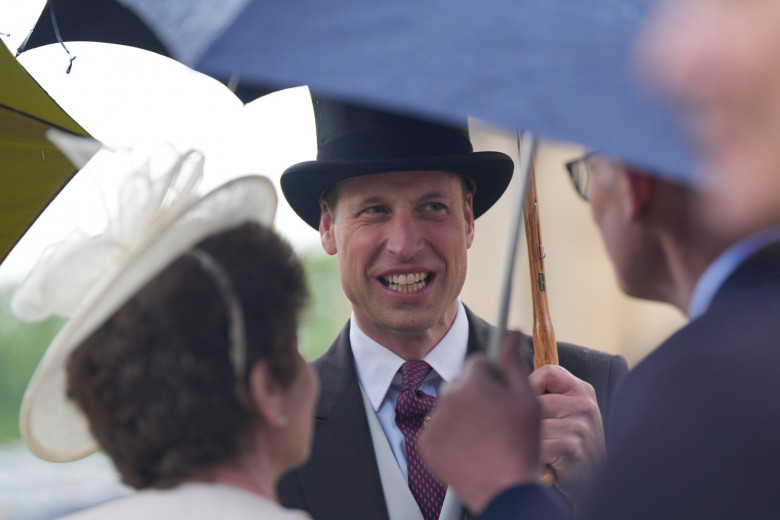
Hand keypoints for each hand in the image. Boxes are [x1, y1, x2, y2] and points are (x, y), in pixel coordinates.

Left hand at [419, 332, 541, 514]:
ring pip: (449, 405)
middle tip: (495, 419)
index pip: (479, 363)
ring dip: (462, 413)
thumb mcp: (527, 398)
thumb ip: (514, 360)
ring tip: (484, 436)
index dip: (494, 378)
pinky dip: (449, 434)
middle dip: (476, 394)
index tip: (502, 395)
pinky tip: (468, 446)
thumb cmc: (520, 444)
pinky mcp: (426, 442)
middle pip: (462, 383)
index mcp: (473, 381)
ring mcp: (434, 421)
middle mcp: (448, 396)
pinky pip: (438, 427)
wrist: (505, 490)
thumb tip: (511, 330)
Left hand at [530, 364, 604, 499]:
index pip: (548, 372)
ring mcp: (579, 427)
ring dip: (528, 441)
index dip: (531, 387)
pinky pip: (534, 444)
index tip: (527, 405)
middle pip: (534, 400)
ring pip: (531, 424)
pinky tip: (543, 462)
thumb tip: (511, 369)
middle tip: (534, 437)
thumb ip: (549, 393)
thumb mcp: (568, 412)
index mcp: (583, 391)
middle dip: (526, 421)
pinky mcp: (570, 448)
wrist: (591, 485)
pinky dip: (533, 457)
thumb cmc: (570, 446)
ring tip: (539, 450)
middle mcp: (584, 406)